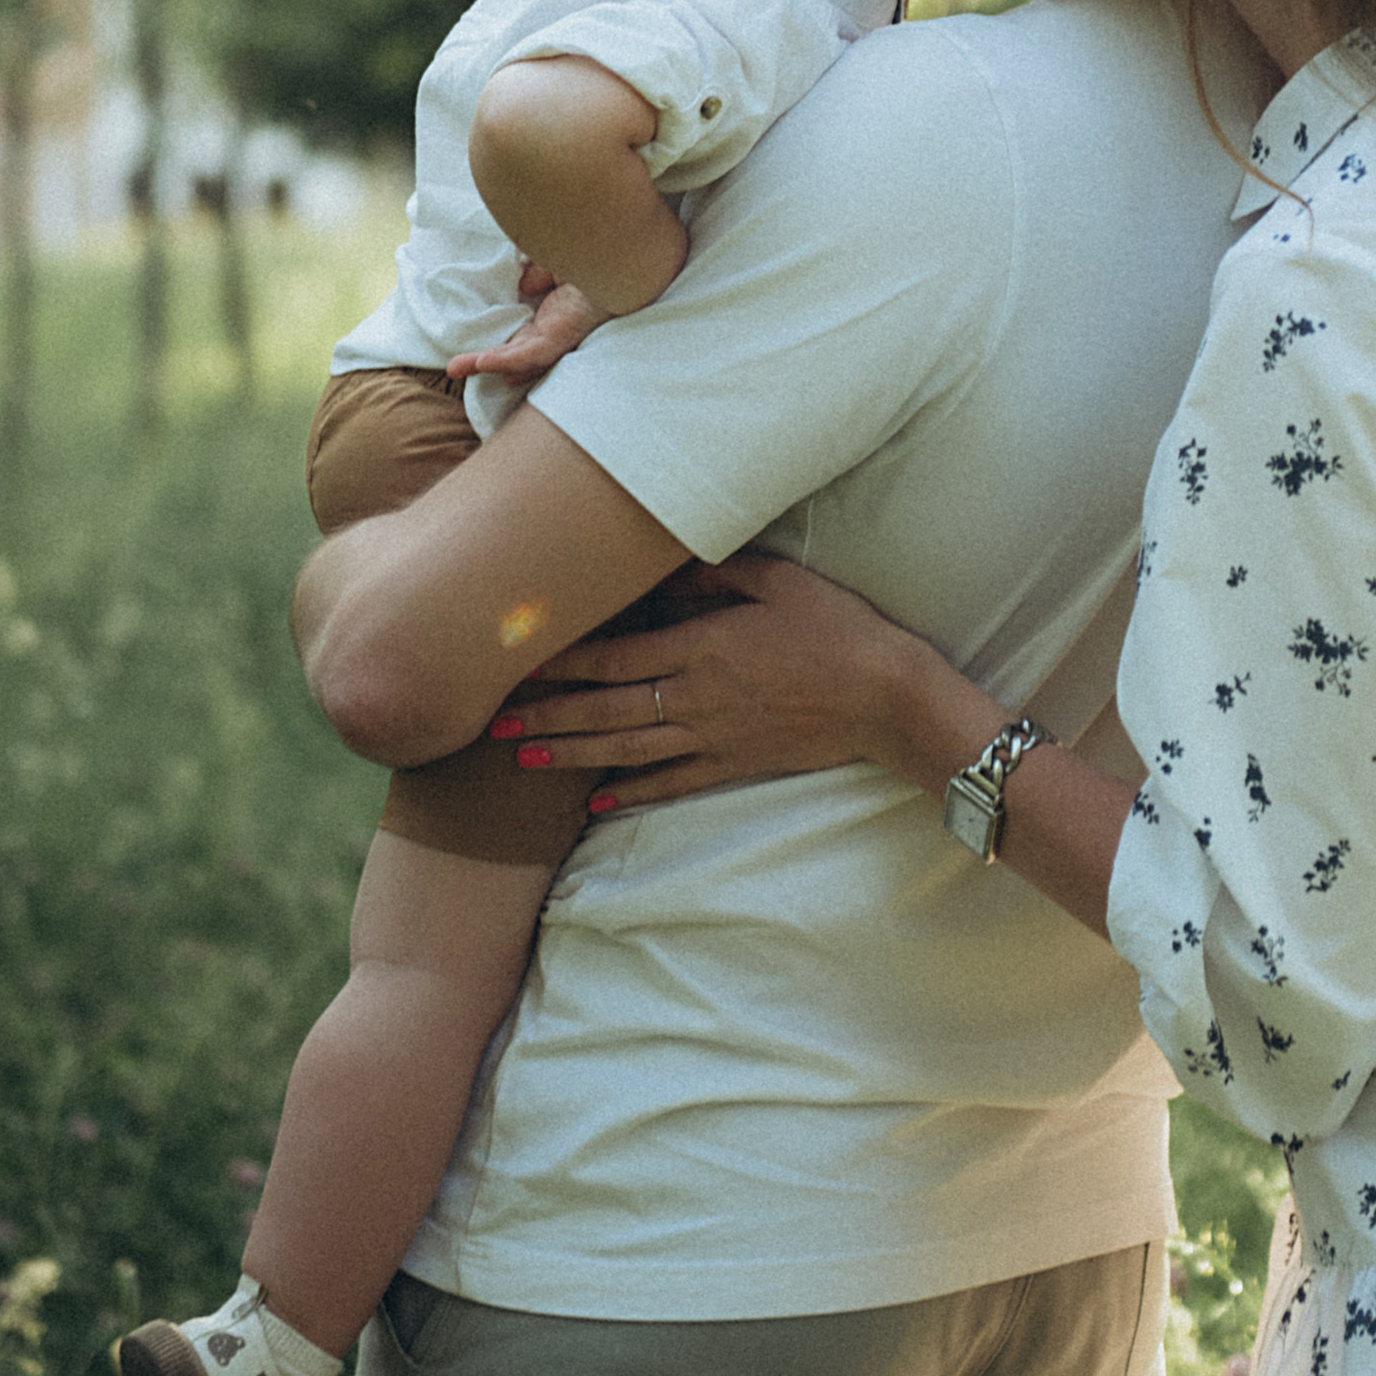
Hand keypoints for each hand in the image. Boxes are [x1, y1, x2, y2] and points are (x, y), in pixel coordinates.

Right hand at [447, 267, 602, 387]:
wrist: (619, 250)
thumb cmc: (596, 254)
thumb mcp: (558, 260)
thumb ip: (539, 272)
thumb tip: (523, 282)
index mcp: (558, 311)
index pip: (525, 333)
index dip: (502, 345)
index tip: (480, 356)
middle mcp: (559, 327)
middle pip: (518, 352)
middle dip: (486, 362)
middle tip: (456, 367)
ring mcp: (561, 334)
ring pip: (521, 359)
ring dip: (488, 365)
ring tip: (457, 368)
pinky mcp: (564, 335)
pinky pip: (532, 353)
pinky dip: (507, 360)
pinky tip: (483, 362)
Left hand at [487, 555, 974, 813]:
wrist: (885, 695)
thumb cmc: (834, 624)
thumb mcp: (776, 579)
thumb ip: (711, 575)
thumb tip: (654, 572)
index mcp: (702, 647)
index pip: (613, 659)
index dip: (559, 664)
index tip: (513, 665)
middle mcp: (697, 698)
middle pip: (606, 710)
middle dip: (546, 717)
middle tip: (491, 726)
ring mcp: (714, 737)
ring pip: (626, 750)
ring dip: (571, 755)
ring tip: (523, 761)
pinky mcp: (735, 763)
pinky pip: (672, 783)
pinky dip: (631, 794)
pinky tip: (595, 804)